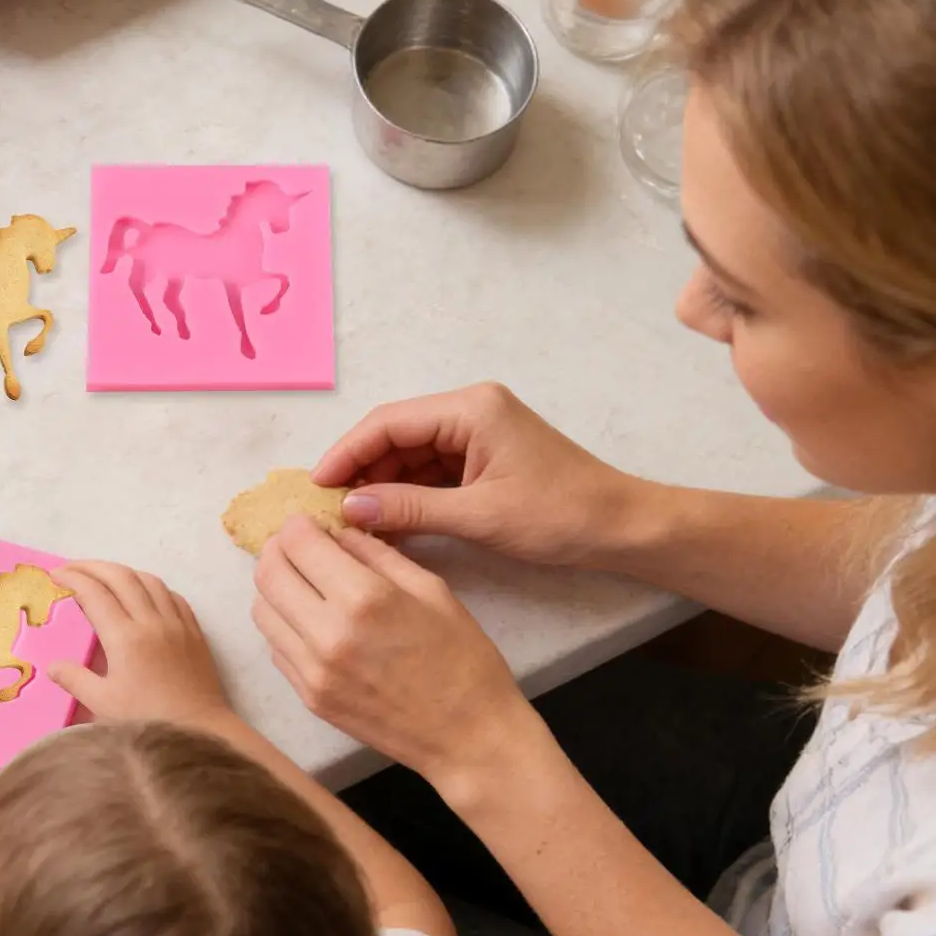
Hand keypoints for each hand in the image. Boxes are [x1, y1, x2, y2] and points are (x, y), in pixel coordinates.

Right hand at [48, 562, 230, 727]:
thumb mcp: (103, 703)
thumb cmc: (148, 719)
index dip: (73, 578)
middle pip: (120, 577)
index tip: (55, 575)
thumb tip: (52, 665)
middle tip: (72, 568)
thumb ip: (75, 680)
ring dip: (123, 571)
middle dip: (93, 566)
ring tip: (104, 576)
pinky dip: (152, 586)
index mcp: (125, 638)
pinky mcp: (193, 630)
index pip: (94, 594)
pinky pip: (172, 595)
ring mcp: (176, 623)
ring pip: (149, 580)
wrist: (199, 728)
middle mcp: (151, 621)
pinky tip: (144, 592)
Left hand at [253, 517, 534, 786]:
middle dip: (278, 550)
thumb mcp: (430, 589)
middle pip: (267, 574)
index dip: (298, 525)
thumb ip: (376, 555)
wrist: (467, 736)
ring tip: (304, 583)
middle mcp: (327, 635)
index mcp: (364, 599)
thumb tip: (336, 533)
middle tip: (299, 547)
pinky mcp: (309, 698)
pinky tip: (312, 621)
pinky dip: (284, 625)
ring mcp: (312, 672)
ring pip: (262, 612)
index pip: (297, 543)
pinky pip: (275, 648)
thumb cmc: (462, 658)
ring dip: (276, 588)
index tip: (310, 523)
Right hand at [315, 382, 643, 566]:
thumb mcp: (478, 516)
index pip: (389, 422)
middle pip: (396, 434)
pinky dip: (407, 494)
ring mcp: (477, 433)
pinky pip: (431, 470)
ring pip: (410, 454)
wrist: (619, 527)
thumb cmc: (560, 515)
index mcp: (471, 409)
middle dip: (361, 470)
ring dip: (381, 485)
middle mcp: (470, 410)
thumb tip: (351, 510)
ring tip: (350, 520)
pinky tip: (385, 521)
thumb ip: (410, 509)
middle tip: (327, 508)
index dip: (347, 453)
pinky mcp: (483, 457)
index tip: (316, 485)